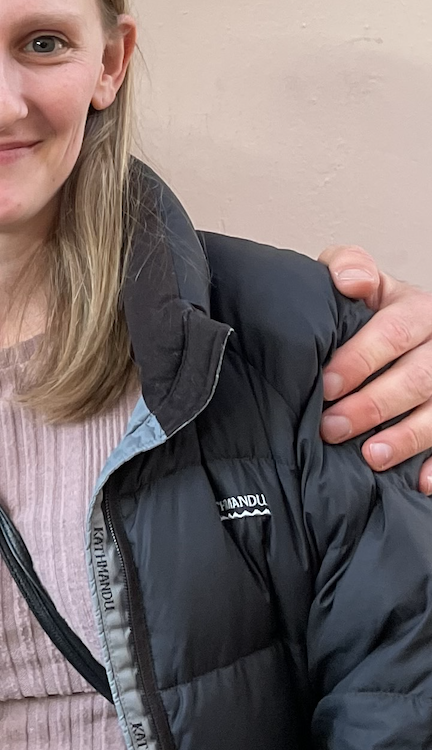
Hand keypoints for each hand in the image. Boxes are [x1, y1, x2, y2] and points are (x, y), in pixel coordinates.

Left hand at [317, 246, 431, 492]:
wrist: (403, 326)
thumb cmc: (370, 308)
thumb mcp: (359, 280)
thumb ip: (348, 266)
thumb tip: (349, 280)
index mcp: (418, 308)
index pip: (394, 332)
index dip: (360, 359)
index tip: (327, 384)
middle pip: (418, 377)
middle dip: (374, 405)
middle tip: (333, 427)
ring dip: (408, 437)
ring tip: (372, 456)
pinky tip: (420, 482)